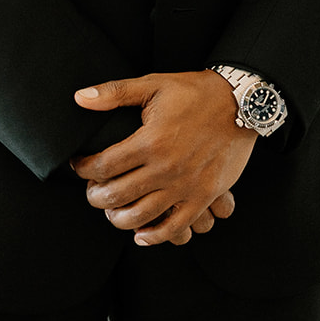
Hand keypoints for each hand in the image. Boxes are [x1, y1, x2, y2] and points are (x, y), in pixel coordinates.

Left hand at [70, 71, 254, 247]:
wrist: (240, 103)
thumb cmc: (195, 92)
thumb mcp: (153, 84)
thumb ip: (115, 92)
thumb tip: (80, 98)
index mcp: (150, 141)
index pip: (104, 166)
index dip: (84, 169)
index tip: (79, 166)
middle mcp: (165, 168)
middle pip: (117, 195)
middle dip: (96, 196)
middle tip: (91, 191)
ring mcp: (185, 186)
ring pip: (141, 216)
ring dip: (118, 219)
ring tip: (111, 211)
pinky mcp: (203, 196)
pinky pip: (175, 226)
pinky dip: (154, 236)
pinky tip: (141, 234)